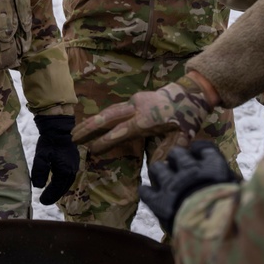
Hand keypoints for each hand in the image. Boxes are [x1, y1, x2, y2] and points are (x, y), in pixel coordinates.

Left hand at [31, 115, 79, 204]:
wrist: (59, 128)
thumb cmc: (49, 142)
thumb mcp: (41, 156)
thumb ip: (39, 171)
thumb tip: (38, 186)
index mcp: (65, 170)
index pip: (57, 188)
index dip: (49, 196)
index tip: (42, 201)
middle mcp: (72, 170)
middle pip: (63, 187)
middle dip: (54, 195)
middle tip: (45, 201)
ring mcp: (75, 166)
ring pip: (67, 182)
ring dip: (59, 190)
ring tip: (50, 195)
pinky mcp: (74, 161)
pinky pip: (68, 177)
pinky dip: (62, 183)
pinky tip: (57, 183)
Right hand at [71, 75, 212, 158]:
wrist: (190, 93)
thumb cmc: (187, 118)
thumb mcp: (183, 137)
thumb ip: (168, 152)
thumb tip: (155, 170)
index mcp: (147, 119)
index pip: (121, 132)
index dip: (105, 141)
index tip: (91, 150)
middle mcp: (136, 108)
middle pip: (107, 117)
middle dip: (89, 128)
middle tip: (72, 138)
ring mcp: (134, 101)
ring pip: (108, 111)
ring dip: (90, 122)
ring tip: (74, 132)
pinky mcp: (133, 99)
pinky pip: (113, 109)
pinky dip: (100, 117)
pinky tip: (91, 124)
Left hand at [138, 140, 239, 234]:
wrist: (216, 235)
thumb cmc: (234, 214)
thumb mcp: (241, 196)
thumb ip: (233, 185)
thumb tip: (233, 182)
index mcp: (214, 168)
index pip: (203, 148)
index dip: (199, 149)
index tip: (197, 153)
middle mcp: (190, 171)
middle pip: (177, 154)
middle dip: (176, 159)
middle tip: (179, 168)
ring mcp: (172, 185)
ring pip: (158, 168)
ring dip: (160, 172)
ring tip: (163, 179)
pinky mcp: (159, 202)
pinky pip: (145, 191)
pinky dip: (147, 192)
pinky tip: (149, 193)